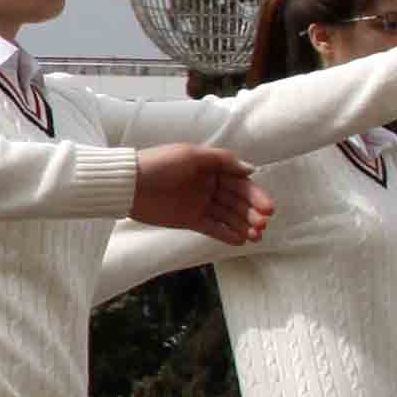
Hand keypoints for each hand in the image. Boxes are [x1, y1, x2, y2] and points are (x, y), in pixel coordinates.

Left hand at [127, 146, 270, 242]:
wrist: (128, 184)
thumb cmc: (158, 163)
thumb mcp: (190, 155)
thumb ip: (221, 161)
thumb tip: (251, 169)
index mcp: (211, 168)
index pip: (240, 182)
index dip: (255, 195)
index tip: (267, 208)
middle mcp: (209, 185)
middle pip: (237, 201)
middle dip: (252, 212)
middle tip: (262, 224)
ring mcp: (200, 203)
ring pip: (228, 216)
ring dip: (244, 225)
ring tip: (256, 235)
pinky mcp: (190, 220)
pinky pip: (213, 228)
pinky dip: (226, 234)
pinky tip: (240, 241)